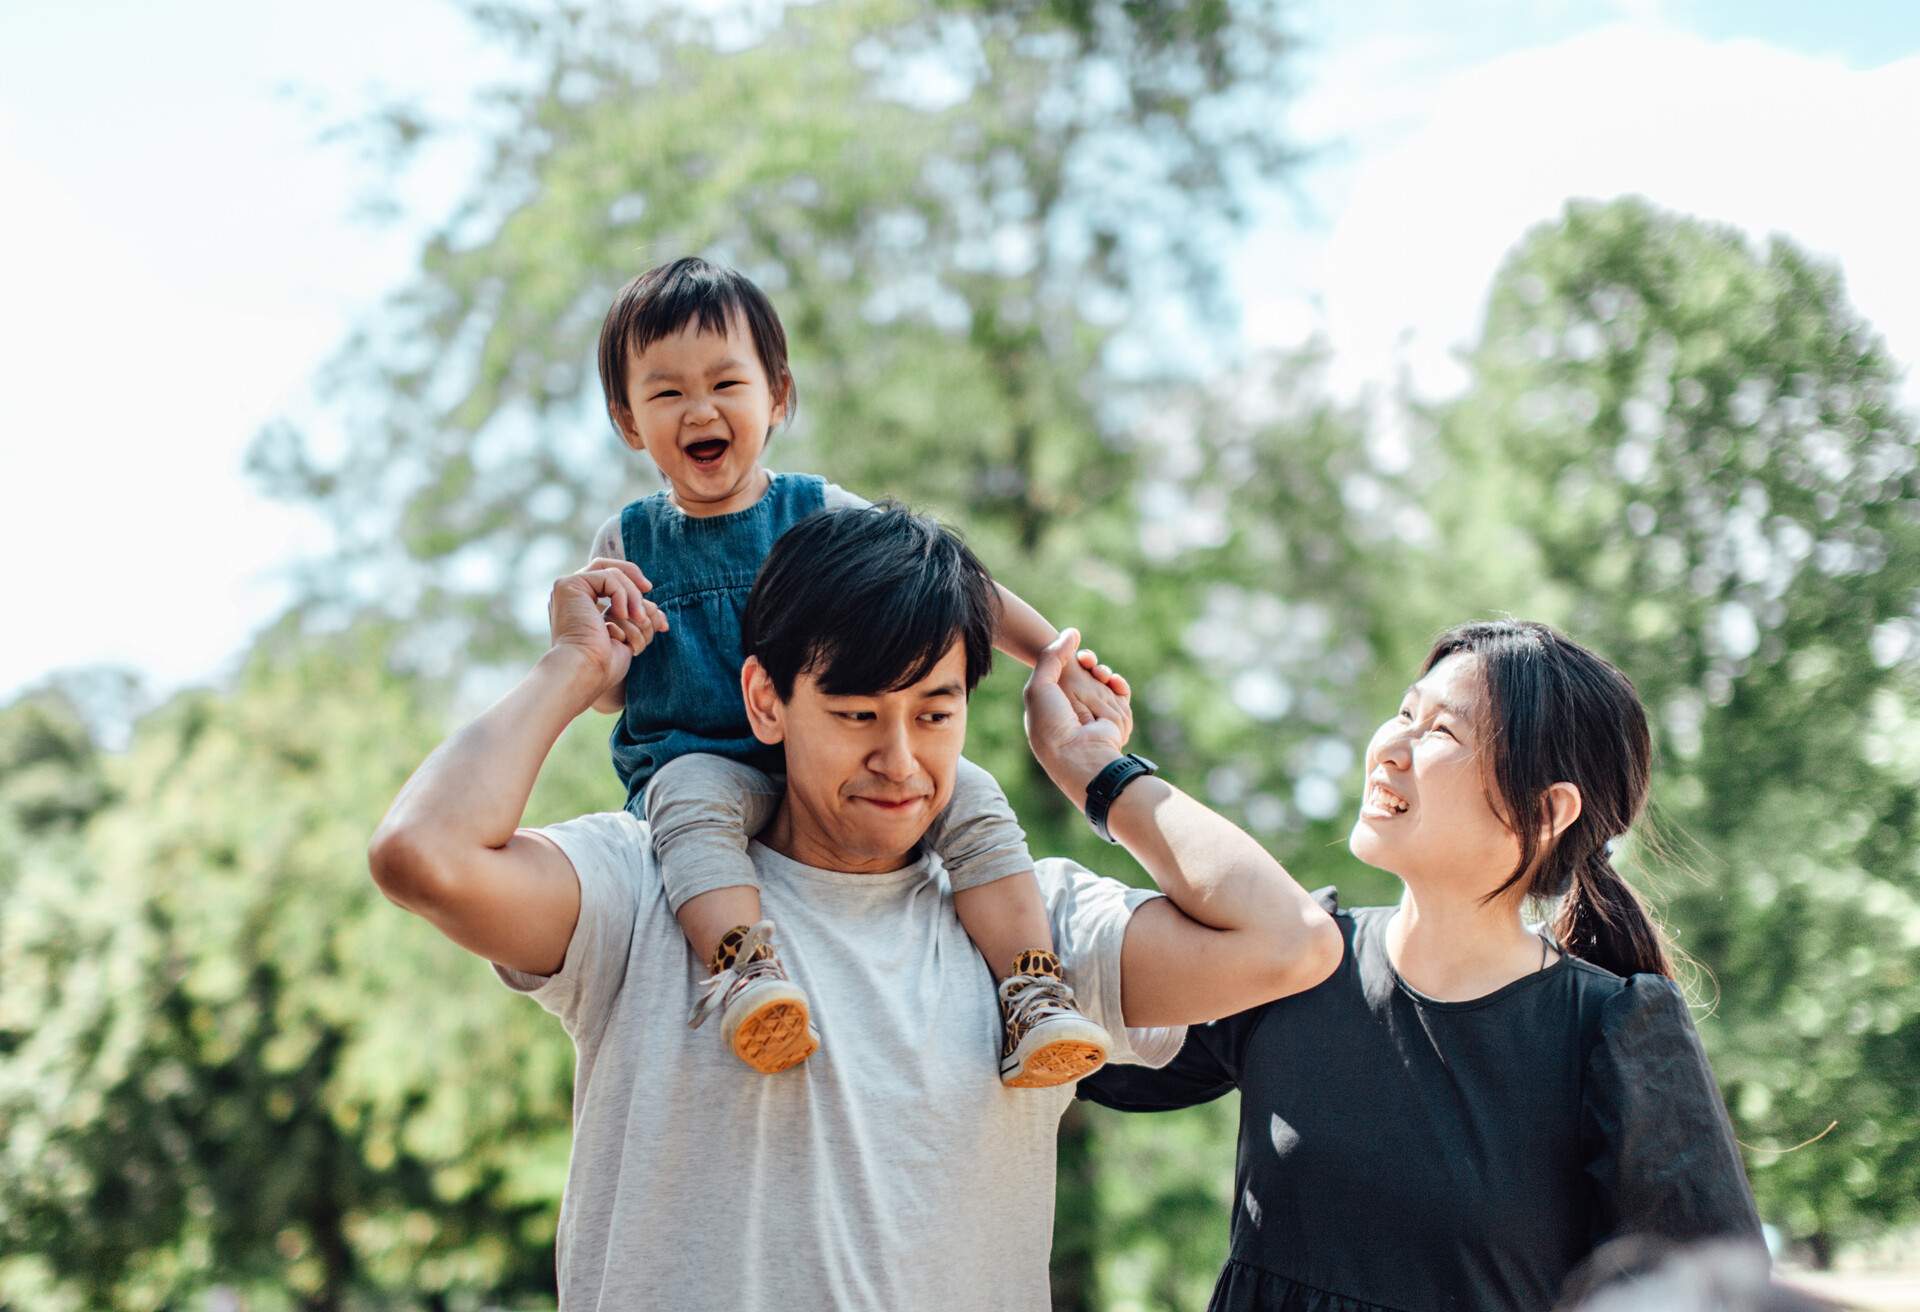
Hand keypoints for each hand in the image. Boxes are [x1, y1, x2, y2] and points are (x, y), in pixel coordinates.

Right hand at [547, 560, 669, 698]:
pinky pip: (608, 576)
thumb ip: (639, 619)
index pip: (610, 582)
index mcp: (581, 606)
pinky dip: (622, 594)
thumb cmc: (603, 664)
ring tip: (638, 618)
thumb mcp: (628, 637)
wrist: (585, 671)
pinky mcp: (568, 585)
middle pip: (609, 569)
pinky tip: (622, 615)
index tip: (654, 612)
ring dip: (633, 596)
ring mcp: (567, 589)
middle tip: (648, 589)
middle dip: (634, 577)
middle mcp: (572, 595)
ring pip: (613, 573)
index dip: (634, 589)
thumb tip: (660, 616)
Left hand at [1024, 628, 1127, 802]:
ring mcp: (1095, 714)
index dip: (1066, 659)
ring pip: (1102, 680)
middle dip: (1086, 662)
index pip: (1060, 673)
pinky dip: (1119, 684)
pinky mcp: (1116, 717)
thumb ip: (1051, 656)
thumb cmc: (1052, 725)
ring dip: (1102, 672)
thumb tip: (1072, 632)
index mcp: (1051, 706)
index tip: (1072, 654)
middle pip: (1083, 673)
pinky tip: (1112, 680)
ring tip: (1100, 673)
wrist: (1082, 755)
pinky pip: (1121, 692)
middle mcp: (1073, 710)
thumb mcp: (1039, 687)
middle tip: (1087, 659)